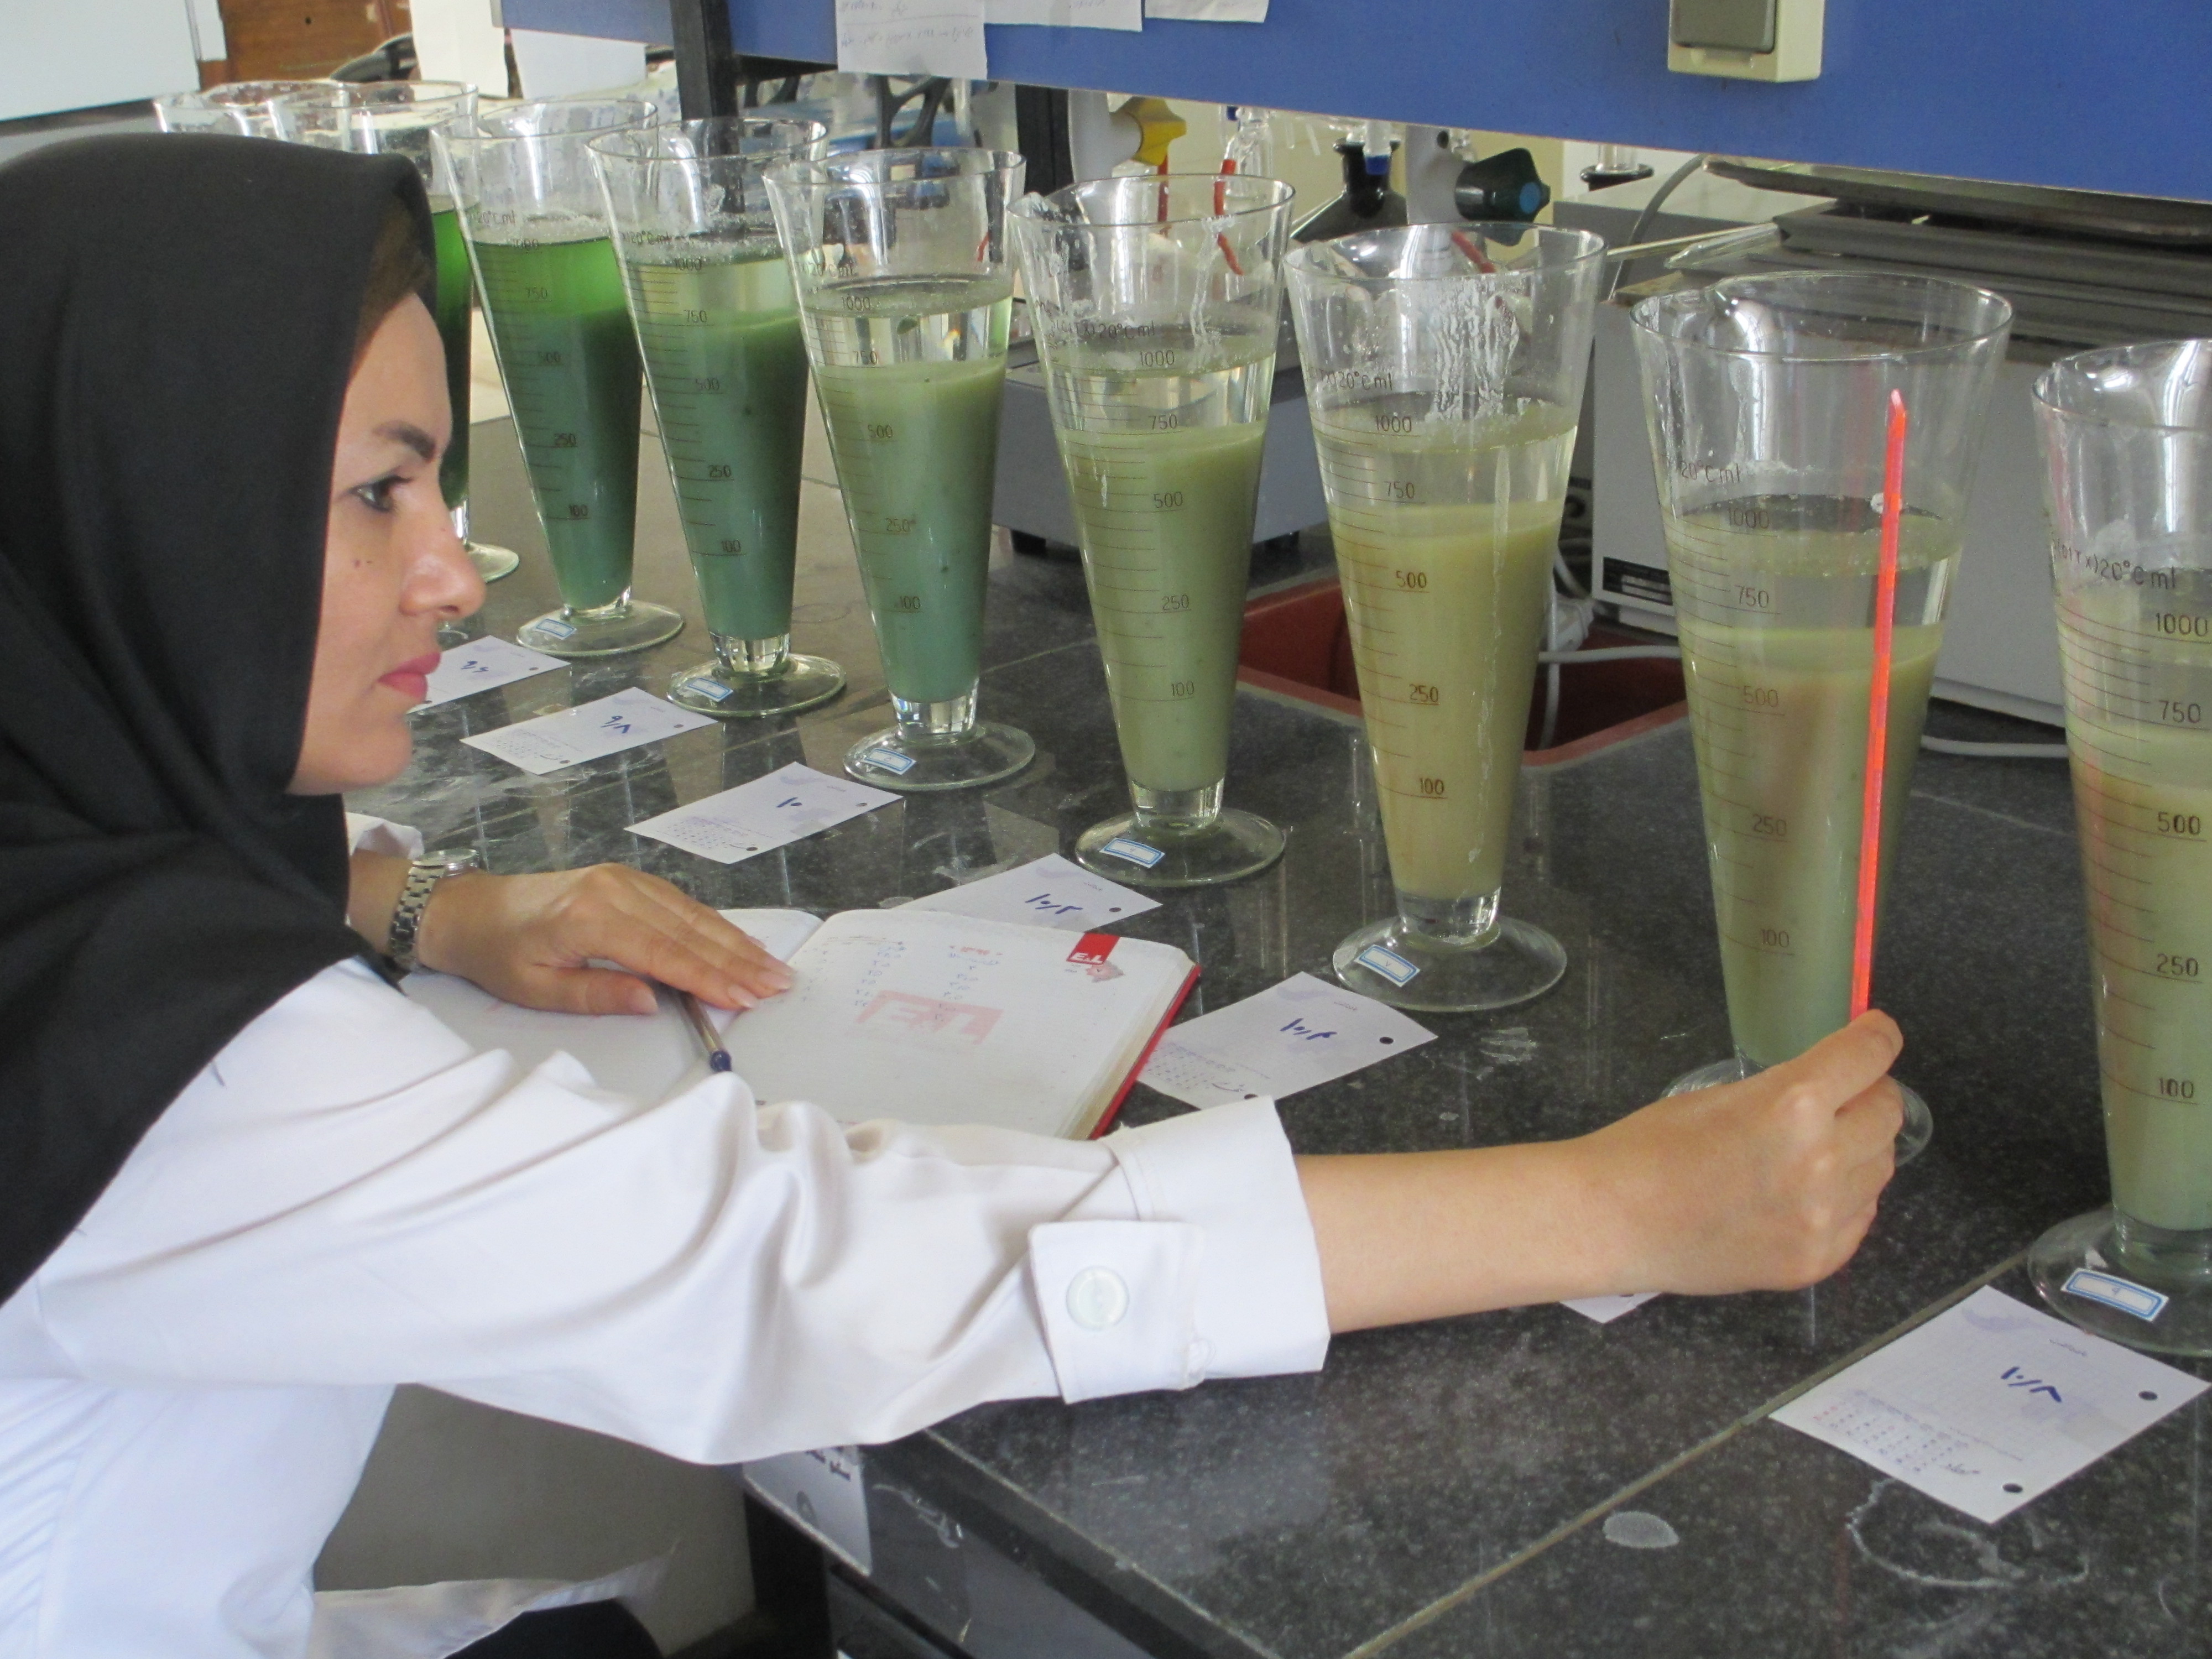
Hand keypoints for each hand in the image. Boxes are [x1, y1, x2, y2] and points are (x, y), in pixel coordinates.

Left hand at [415, 864, 793, 1015]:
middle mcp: (615, 890)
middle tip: (778, 984)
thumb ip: (598, 994)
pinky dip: (714, 925)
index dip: (710, 978)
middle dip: (738, 961)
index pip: (666, 954)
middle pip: (689, 931)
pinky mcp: (627, 878)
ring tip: (771, 967)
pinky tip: (739, 941)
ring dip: (735, 943)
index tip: (747, 997)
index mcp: (591, 918)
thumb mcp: (537, 989)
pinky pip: (681, 903)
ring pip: (692, 914)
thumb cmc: (499, 954)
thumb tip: (654, 1002)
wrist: (471, 909)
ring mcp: (624, 879)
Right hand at [1581, 1011, 1904, 1295]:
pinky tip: (1805, 1195)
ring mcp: (1824, 1216)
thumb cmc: (1650, 1146)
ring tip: (1818, 1150)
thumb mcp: (1723, 1096)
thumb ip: (1788, 1093)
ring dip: (1860, 1149)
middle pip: (1888, 1112)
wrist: (1614, 1220)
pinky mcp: (1817, 1259)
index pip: (1869, 1056)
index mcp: (1795, 1103)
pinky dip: (1845, 1200)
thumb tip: (1833, 1091)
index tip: (1878, 1033)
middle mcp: (1824, 1158)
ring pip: (1882, 1167)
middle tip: (1844, 1096)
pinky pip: (1860, 1217)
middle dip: (1870, 1094)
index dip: (1878, 1036)